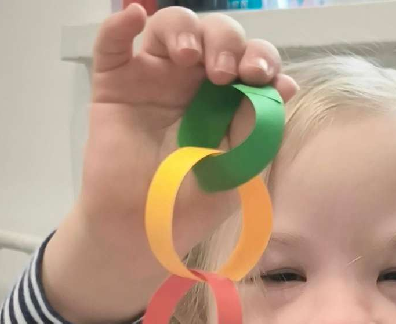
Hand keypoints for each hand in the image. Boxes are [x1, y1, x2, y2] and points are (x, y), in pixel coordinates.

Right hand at [77, 4, 297, 273]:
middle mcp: (194, 83)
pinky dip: (118, 27)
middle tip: (226, 73)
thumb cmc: (193, 205)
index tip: (264, 77)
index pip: (249, 62)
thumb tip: (284, 86)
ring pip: (171, 29)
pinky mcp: (116, 87)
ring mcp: (154, 80)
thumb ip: (257, 129)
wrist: (145, 230)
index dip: (261, 59)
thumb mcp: (238, 172)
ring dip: (186, 30)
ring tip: (191, 57)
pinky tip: (132, 18)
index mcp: (229, 101)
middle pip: (215, 36)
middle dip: (228, 43)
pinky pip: (111, 47)